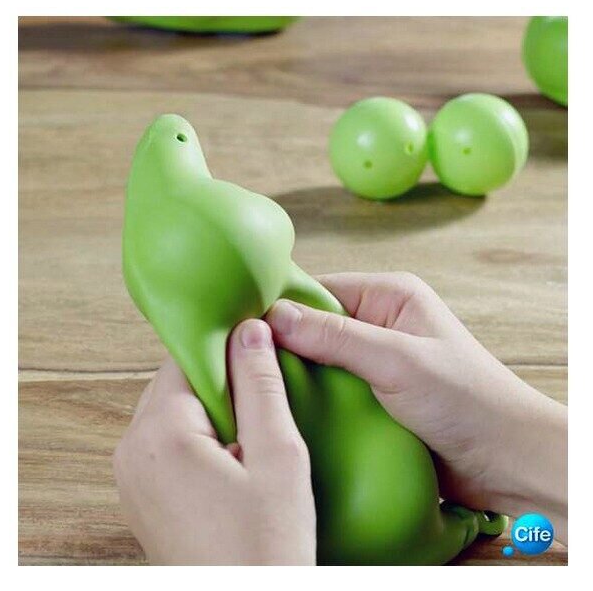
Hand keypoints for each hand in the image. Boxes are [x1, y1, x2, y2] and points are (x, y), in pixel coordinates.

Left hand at [113, 319, 315, 564]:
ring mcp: (130, 476)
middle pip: (174, 382)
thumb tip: (250, 329)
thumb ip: (261, 384)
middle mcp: (131, 451)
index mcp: (159, 434)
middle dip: (219, 383)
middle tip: (261, 405)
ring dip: (209, 410)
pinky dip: (196, 436)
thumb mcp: (278, 456)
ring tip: (249, 438)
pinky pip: (165, 441)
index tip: (258, 356)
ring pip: (170, 409)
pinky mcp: (140, 495)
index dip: (226, 351)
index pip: (186, 358)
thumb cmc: (268, 545)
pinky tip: (231, 459)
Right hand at [266, 272, 566, 542]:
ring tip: (256, 389)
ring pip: (318, 359)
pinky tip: (287, 410)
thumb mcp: (398, 361)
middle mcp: (378, 322)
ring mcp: (374, 360)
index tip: (243, 330)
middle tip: (243, 365)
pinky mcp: (372, 394)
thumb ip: (337, 337)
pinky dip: (311, 398)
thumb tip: (274, 316)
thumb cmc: (466, 399)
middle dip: (284, 344)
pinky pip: (329, 389)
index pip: (318, 290)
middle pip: (313, 325)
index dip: (282, 308)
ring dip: (296, 375)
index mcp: (388, 295)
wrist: (506, 458)